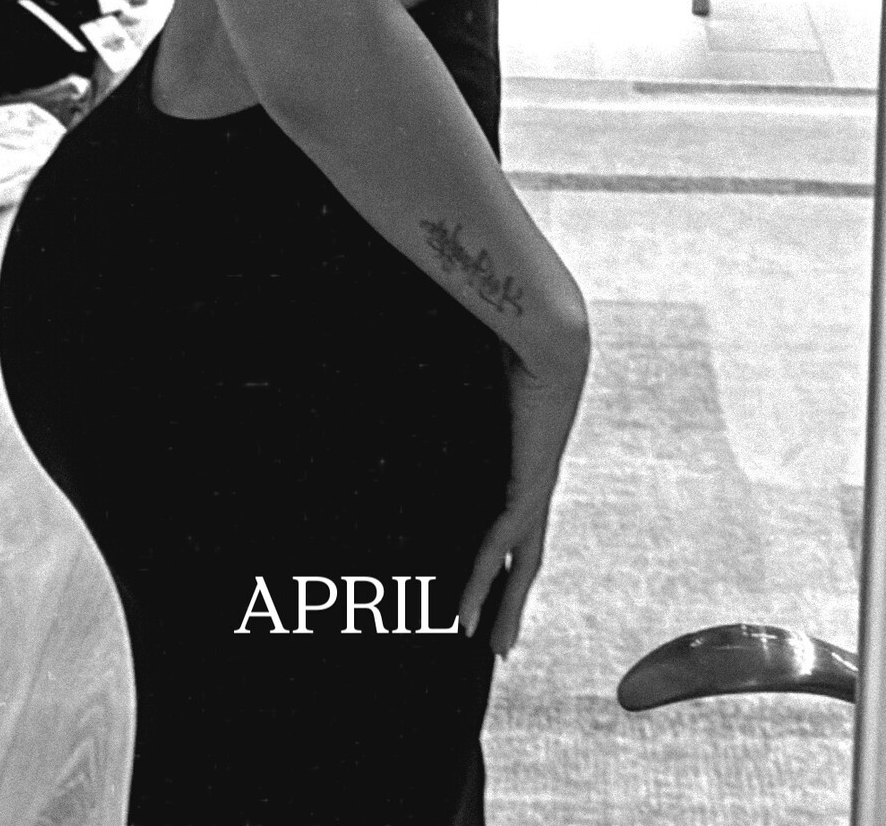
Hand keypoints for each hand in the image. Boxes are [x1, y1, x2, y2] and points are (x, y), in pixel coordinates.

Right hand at [458, 347, 585, 659]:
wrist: (548, 334)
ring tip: (492, 647)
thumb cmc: (518, 340)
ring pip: (521, 565)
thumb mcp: (486, 373)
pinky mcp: (527, 486)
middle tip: (500, 643)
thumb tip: (433, 361)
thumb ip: (465, 380)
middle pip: (529, 557)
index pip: (520, 520)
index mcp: (530, 459)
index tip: (496, 583)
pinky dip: (485, 583)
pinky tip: (469, 612)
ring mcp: (536, 487)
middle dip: (515, 601)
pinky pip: (501, 547)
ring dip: (506, 608)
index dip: (511, 556)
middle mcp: (538, 481)